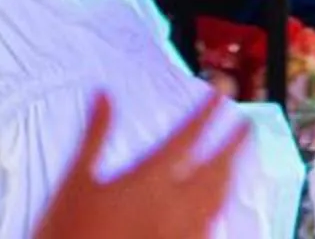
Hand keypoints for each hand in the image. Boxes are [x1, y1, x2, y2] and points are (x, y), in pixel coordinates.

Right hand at [34, 91, 248, 238]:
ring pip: (218, 199)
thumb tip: (103, 94)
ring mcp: (180, 232)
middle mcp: (172, 204)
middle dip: (236, 143)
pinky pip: (209, 226)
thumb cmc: (67, 230)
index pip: (189, 135)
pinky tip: (215, 206)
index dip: (209, 109)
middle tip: (247, 125)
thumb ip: (95, 134)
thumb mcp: (75, 179)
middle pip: (218, 167)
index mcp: (149, 180)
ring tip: (236, 161)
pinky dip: (216, 208)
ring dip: (230, 175)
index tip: (225, 89)